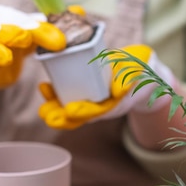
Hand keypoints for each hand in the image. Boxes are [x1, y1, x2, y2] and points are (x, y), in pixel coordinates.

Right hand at [0, 4, 65, 94]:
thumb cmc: (16, 40)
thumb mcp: (33, 31)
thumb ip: (53, 24)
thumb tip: (79, 11)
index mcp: (2, 15)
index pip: (20, 19)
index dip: (38, 28)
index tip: (58, 41)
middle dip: (11, 33)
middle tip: (25, 38)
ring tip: (6, 57)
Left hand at [38, 44, 176, 129]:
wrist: (141, 69)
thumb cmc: (141, 67)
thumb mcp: (140, 67)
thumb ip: (130, 76)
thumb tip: (116, 91)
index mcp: (119, 102)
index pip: (100, 110)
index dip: (85, 112)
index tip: (70, 112)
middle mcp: (105, 105)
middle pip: (83, 116)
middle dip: (65, 119)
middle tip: (49, 117)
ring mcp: (94, 101)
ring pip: (73, 110)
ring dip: (57, 111)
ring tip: (43, 111)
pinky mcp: (86, 92)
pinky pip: (70, 97)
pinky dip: (57, 96)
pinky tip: (45, 89)